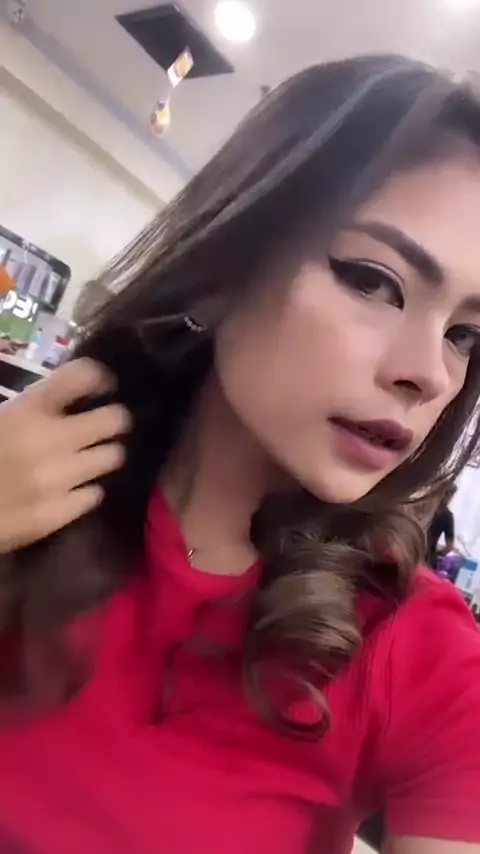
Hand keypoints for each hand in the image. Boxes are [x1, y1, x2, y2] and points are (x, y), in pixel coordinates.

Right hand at [0, 359, 129, 552]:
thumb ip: (19, 395)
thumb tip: (35, 373)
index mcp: (28, 409)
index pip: (84, 376)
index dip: (100, 377)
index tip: (104, 387)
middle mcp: (52, 439)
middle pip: (115, 419)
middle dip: (114, 420)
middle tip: (105, 425)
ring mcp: (59, 479)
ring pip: (112, 457)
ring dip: (103, 455)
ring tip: (89, 457)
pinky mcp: (58, 514)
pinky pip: (94, 494)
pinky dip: (86, 490)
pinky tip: (72, 488)